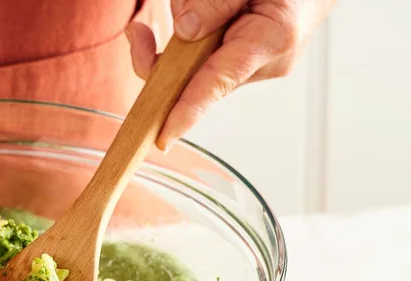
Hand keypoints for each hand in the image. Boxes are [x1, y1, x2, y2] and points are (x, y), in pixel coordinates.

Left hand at [127, 0, 335, 148]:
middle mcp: (265, 63)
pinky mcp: (245, 63)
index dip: (187, 111)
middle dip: (165, 53)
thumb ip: (218, 2)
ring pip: (195, 65)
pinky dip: (190, 38)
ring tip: (206, 2)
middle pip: (195, 76)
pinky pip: (203, 59)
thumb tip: (184, 31)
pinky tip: (194, 13)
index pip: (218, 81)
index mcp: (273, 39)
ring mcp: (256, 67)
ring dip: (183, 34)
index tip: (162, 137)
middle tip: (137, 33)